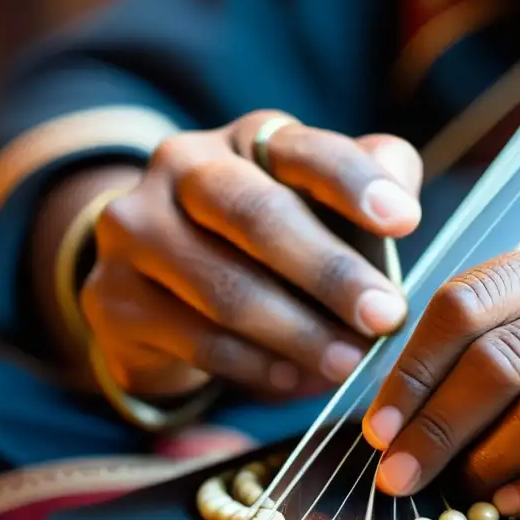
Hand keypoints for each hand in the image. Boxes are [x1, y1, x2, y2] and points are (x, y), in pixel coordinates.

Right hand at [81, 112, 421, 397]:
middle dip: (329, 272)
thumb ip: (367, 187)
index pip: (304, 150)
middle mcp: (183, 168)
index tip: (405, 220)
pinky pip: (195, 338)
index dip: (356, 183)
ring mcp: (136, 230)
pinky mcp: (114, 296)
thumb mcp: (321, 204)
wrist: (162, 279)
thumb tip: (401, 194)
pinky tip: (296, 381)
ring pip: (224, 287)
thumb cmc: (270, 240)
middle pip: (256, 215)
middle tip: (385, 317)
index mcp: (248, 139)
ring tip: (349, 363)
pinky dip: (254, 366)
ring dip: (297, 332)